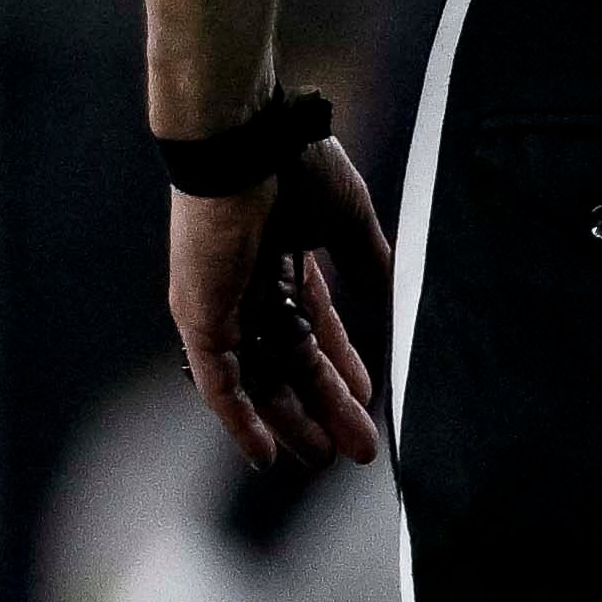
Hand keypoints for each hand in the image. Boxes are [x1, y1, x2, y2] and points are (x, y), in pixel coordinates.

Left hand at [169, 142, 388, 473]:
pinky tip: (265, 455)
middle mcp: (249, 294)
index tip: (372, 403)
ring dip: (291, 424)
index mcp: (283, 268)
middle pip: (291, 368)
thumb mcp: (349, 223)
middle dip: (325, 410)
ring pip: (260, 383)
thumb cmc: (297, 166)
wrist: (246, 140)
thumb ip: (369, 266)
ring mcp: (223, 308)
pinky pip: (219, 383)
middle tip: (357, 450)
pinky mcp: (201, 318)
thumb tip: (400, 303)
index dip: (342, 372)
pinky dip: (240, 421)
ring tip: (324, 461)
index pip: (315, 334)